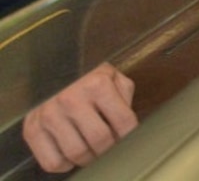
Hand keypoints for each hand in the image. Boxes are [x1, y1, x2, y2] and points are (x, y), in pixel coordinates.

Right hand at [22, 63, 137, 172]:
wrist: (52, 70)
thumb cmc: (88, 77)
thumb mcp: (113, 78)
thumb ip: (125, 98)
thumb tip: (129, 128)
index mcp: (97, 84)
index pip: (124, 122)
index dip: (129, 136)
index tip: (127, 139)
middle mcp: (71, 98)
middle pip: (100, 141)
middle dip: (109, 149)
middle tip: (108, 147)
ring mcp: (49, 114)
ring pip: (77, 154)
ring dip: (89, 158)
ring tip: (91, 150)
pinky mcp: (32, 129)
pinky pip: (52, 162)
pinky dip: (65, 165)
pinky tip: (70, 153)